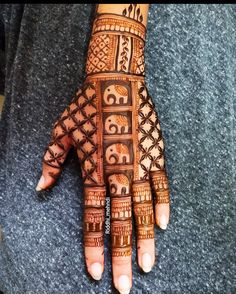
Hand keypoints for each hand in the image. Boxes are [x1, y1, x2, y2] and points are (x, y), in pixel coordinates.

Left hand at [36, 6, 169, 293]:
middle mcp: (118, 172)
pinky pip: (162, 184)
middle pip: (121, 221)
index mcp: (93, 169)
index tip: (94, 272)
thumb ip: (51, 161)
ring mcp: (140, 164)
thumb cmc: (86, 105)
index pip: (93, 217)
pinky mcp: (155, 154)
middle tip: (125, 285)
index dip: (93, 246)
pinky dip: (163, 205)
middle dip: (121, 256)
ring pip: (145, 209)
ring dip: (146, 240)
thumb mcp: (61, 131)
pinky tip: (163, 225)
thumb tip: (40, 187)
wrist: (115, 80)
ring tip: (148, 265)